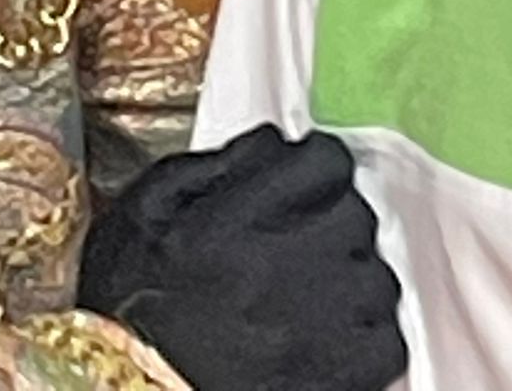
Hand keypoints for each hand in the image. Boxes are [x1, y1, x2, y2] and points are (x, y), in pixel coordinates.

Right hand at [78, 124, 407, 390]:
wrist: (123, 384)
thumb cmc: (129, 306)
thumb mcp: (146, 211)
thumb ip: (211, 166)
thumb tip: (271, 144)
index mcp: (243, 214)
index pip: (327, 160)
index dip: (316, 169)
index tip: (304, 185)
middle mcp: (290, 263)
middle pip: (358, 214)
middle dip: (335, 221)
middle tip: (302, 243)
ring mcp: (318, 326)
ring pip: (378, 278)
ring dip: (353, 280)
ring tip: (312, 295)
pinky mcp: (334, 381)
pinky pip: (388, 343)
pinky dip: (369, 338)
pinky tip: (331, 338)